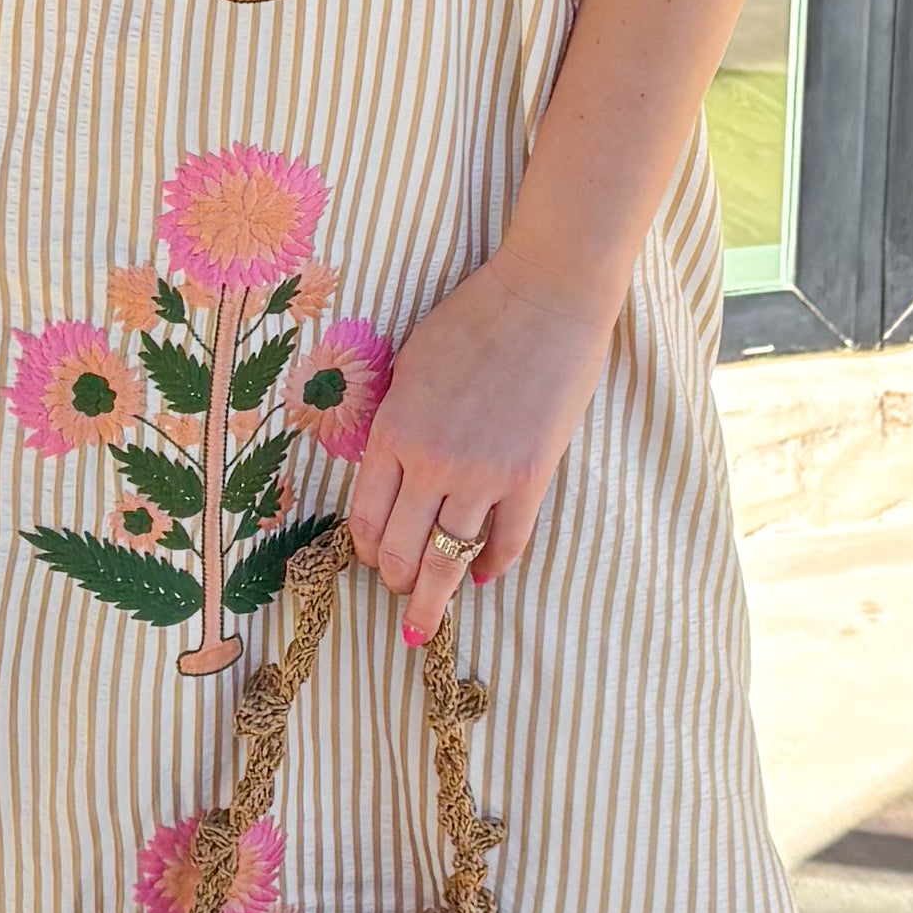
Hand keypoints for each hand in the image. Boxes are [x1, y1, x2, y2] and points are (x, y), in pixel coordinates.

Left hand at [342, 249, 615, 637]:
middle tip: (402, 596)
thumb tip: (393, 469)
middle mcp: (431, 462)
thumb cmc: (474, 319)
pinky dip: (490, 567)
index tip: (375, 562)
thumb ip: (397, 423)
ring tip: (429, 616)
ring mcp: (483, 474)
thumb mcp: (409, 367)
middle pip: (403, 552)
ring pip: (449, 559)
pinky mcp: (530, 477)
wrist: (545, 296)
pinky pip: (505, 543)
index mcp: (393, 433)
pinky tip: (482, 575)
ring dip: (436, 594)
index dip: (369, 552)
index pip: (367, 519)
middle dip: (399, 583)